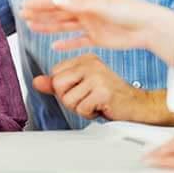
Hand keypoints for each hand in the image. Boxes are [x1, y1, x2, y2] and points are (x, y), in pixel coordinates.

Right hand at [21, 0, 173, 64]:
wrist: (148, 28)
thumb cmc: (128, 12)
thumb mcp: (101, 6)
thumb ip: (77, 4)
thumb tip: (55, 0)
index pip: (58, 0)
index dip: (40, 2)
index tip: (24, 5)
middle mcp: (86, 10)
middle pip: (58, 12)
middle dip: (40, 13)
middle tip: (22, 15)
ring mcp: (91, 24)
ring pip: (64, 26)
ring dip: (48, 27)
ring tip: (32, 27)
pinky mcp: (98, 38)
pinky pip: (77, 41)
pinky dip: (66, 43)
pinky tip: (55, 46)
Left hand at [33, 54, 147, 121]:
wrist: (136, 104)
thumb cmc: (110, 95)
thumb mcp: (82, 86)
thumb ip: (59, 83)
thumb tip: (37, 81)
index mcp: (85, 58)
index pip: (55, 74)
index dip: (64, 89)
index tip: (82, 90)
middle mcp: (90, 63)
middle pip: (58, 85)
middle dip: (69, 99)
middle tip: (87, 98)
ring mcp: (97, 76)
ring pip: (68, 99)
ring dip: (80, 108)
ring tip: (95, 102)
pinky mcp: (102, 91)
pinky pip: (81, 108)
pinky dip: (89, 114)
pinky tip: (101, 107)